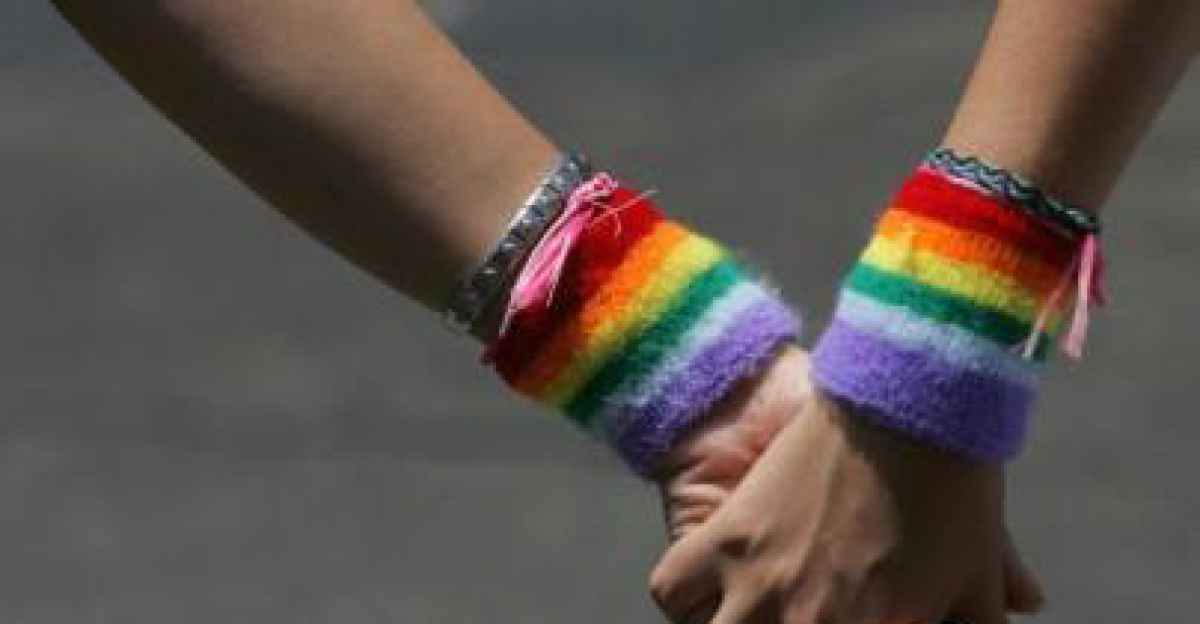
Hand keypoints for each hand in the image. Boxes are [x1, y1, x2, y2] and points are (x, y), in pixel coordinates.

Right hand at [651, 350, 1043, 622]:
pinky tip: (711, 590)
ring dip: (732, 623)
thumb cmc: (949, 477)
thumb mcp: (977, 557)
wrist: (899, 390)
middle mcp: (811, 623)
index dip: (869, 623)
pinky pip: (674, 592)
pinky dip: (685, 596)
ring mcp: (760, 585)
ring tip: (758, 607)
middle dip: (788, 623)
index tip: (860, 613)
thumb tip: (1031, 607)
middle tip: (797, 607)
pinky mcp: (724, 539)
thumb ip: (995, 606)